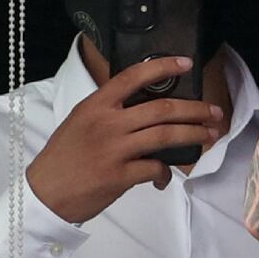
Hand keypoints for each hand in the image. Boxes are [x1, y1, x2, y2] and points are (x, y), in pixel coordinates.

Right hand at [26, 57, 224, 223]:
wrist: (43, 193)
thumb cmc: (64, 156)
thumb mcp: (80, 121)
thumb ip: (110, 110)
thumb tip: (145, 107)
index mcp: (96, 105)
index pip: (132, 77)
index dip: (163, 67)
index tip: (186, 64)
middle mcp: (107, 123)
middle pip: (162, 108)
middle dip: (195, 109)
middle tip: (214, 112)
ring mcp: (115, 149)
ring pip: (166, 135)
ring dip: (194, 135)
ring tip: (209, 135)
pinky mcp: (120, 175)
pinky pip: (155, 168)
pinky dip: (165, 173)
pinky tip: (165, 176)